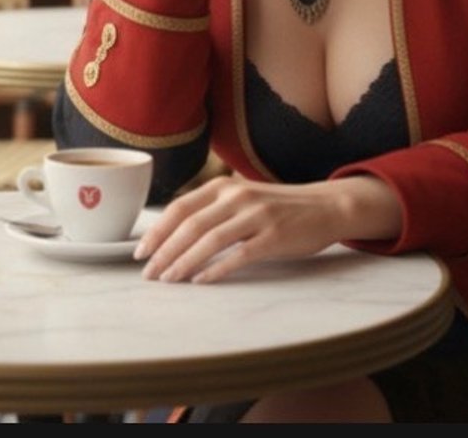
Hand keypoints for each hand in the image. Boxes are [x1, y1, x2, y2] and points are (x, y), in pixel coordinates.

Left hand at [133, 174, 400, 283]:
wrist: (327, 206)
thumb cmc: (280, 208)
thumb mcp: (243, 198)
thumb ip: (214, 210)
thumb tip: (173, 235)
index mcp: (225, 186)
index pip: (180, 208)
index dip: (157, 231)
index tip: (140, 253)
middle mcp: (237, 196)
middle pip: (190, 225)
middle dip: (164, 251)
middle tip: (149, 274)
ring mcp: (257, 216)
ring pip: (209, 240)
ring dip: (184, 262)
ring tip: (169, 280)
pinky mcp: (274, 237)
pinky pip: (238, 255)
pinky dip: (216, 269)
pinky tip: (201, 282)